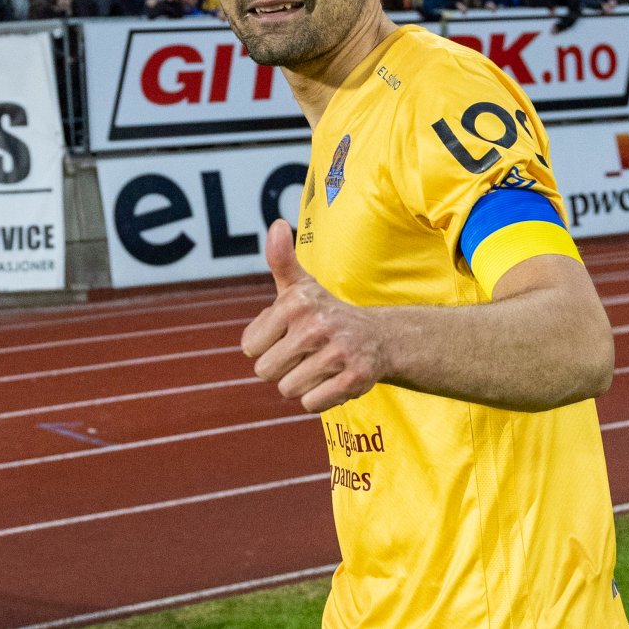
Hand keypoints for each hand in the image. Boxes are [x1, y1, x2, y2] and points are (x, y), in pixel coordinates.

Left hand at [241, 221, 389, 412]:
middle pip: (265, 372)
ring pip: (287, 390)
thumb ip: (280, 259)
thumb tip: (276, 225)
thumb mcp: (300, 286)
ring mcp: (337, 353)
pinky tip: (333, 379)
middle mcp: (317, 324)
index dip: (265, 346)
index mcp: (296, 301)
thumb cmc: (324, 314)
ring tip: (320, 364)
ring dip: (301, 383)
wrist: (379, 338)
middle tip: (306, 352)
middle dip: (282, 367)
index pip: (249, 347)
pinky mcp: (354, 379)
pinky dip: (319, 398)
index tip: (287, 334)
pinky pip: (310, 404)